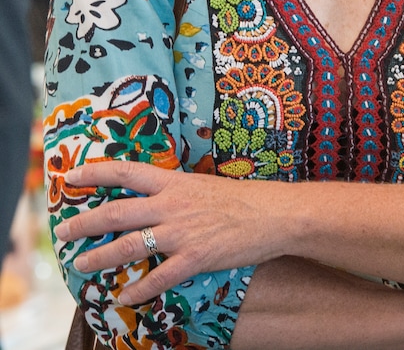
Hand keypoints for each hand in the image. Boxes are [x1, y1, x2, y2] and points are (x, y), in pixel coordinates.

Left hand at [55, 160, 281, 304]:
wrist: (273, 214)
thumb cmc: (242, 199)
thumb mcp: (203, 186)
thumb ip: (175, 193)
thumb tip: (152, 200)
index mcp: (175, 182)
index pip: (127, 172)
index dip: (96, 172)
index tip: (71, 175)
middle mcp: (172, 205)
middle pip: (117, 212)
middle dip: (85, 222)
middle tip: (63, 231)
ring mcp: (181, 232)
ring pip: (128, 246)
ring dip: (100, 257)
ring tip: (81, 264)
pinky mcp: (194, 258)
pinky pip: (158, 278)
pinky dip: (139, 290)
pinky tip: (126, 297)